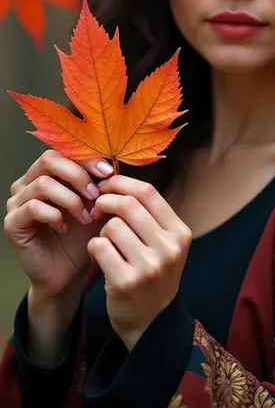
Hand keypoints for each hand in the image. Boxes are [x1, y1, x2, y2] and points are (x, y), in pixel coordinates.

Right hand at [4, 149, 114, 297]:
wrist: (67, 272)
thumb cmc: (82, 236)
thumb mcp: (96, 205)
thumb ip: (100, 184)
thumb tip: (113, 166)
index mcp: (48, 173)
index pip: (64, 151)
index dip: (86, 158)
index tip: (108, 172)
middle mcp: (28, 182)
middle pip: (49, 159)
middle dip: (77, 174)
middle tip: (96, 194)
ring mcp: (17, 201)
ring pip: (43, 184)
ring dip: (70, 199)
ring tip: (85, 217)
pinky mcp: (12, 222)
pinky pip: (33, 207)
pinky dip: (55, 215)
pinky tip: (65, 228)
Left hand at [87, 175, 191, 350]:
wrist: (151, 323)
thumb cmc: (153, 274)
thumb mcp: (164, 244)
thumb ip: (148, 214)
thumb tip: (115, 179)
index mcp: (180, 233)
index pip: (148, 192)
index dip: (122, 183)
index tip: (106, 186)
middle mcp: (168, 248)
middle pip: (128, 205)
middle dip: (106, 201)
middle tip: (97, 209)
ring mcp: (148, 267)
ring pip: (111, 226)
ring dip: (101, 229)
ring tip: (105, 241)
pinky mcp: (125, 283)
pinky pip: (99, 247)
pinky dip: (94, 247)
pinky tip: (99, 257)